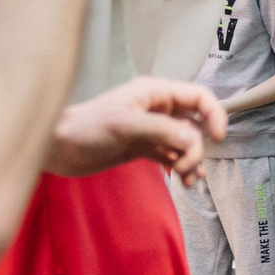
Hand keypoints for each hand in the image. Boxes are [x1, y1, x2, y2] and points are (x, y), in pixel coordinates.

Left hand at [45, 77, 226, 182]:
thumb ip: (161, 130)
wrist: (58, 148)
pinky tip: (183, 181)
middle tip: (186, 168)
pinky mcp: (142, 147)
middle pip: (194, 124)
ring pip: (184, 143)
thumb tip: (192, 139)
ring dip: (191, 161)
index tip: (217, 138)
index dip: (214, 114)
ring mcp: (150, 129)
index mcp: (154, 93)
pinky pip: (171, 155)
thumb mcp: (125, 125)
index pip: (198, 96)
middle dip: (196, 148)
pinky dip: (180, 167)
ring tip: (188, 181)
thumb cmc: (85, 128)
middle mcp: (156, 109)